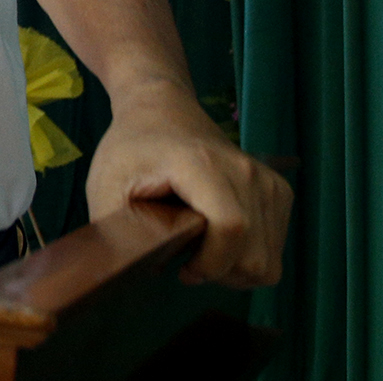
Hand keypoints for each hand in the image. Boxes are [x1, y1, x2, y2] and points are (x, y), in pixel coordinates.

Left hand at [86, 83, 291, 286]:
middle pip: (255, 255)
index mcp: (202, 165)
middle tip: (187, 262)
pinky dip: (250, 255)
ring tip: (201, 250)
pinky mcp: (278, 191)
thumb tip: (131, 274)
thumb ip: (117, 232)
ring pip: (270, 259)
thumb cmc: (130, 150)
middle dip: (221, 274)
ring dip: (236, 269)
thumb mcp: (104, 187)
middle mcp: (245, 171)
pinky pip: (276, 247)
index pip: (231, 228)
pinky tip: (219, 240)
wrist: (161, 109)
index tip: (182, 270)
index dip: (210, 264)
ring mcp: (267, 181)